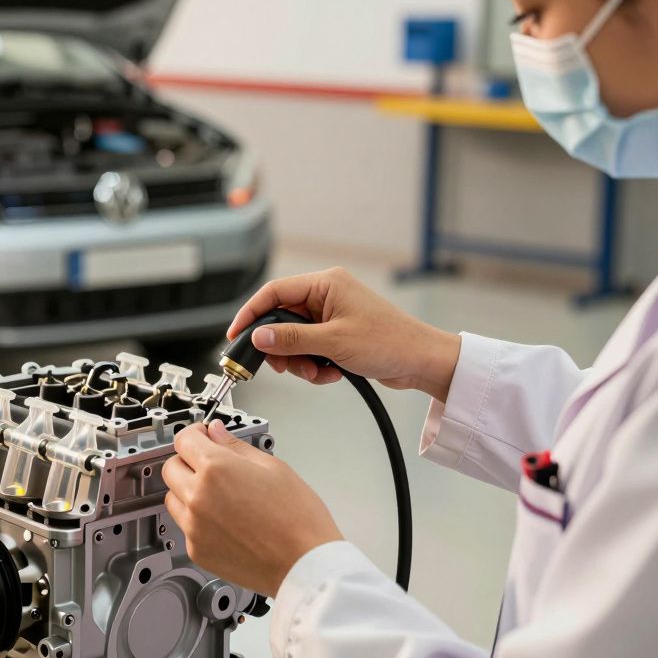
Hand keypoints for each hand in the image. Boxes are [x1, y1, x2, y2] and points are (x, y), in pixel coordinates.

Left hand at [162, 420, 340, 596]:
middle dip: (187, 461)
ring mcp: (194, 527)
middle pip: (171, 468)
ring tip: (218, 494)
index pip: (183, 440)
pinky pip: (185, 526)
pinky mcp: (197, 550)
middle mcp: (198, 497)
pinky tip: (223, 518)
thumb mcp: (273, 468)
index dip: (194, 434)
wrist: (304, 565)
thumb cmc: (298, 520)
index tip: (202, 436)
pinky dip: (196, 519)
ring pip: (173, 497)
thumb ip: (236, 447)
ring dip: (187, 490)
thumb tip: (217, 433)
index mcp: (216, 469)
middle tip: (210, 464)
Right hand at [227, 268, 460, 401]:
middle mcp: (327, 296)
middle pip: (282, 319)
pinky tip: (330, 373)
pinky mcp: (337, 335)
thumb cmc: (390, 342)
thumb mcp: (333, 342)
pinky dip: (315, 365)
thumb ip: (291, 339)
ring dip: (300, 360)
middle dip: (282, 347)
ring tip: (316, 372)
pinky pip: (310, 349)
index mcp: (326, 284)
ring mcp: (332, 316)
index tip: (236, 335)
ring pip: (295, 339)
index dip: (251, 314)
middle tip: (283, 366)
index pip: (274, 292)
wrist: (421, 362)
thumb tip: (259, 337)